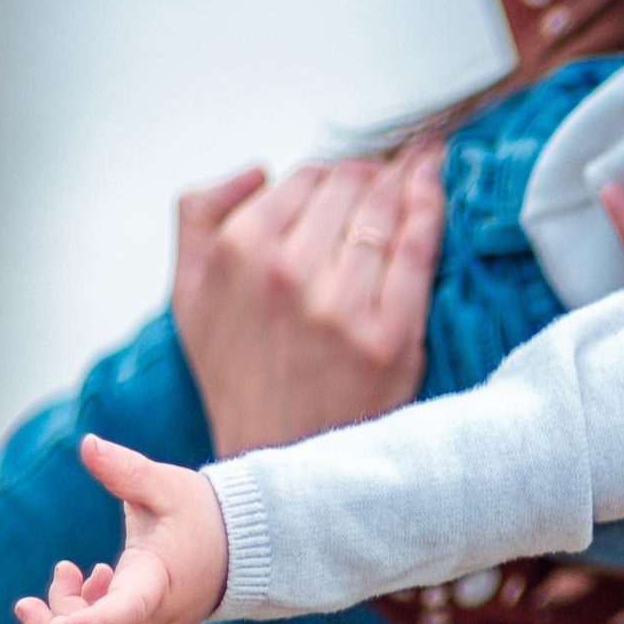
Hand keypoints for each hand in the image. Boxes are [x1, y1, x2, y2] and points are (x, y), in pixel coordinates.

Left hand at [14, 435, 228, 623]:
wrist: (248, 546)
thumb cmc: (206, 514)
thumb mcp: (166, 486)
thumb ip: (125, 469)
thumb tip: (87, 443)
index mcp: (157, 584)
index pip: (124, 612)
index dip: (92, 623)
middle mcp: (156, 619)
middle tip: (22, 605)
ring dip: (69, 614)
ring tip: (67, 570)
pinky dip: (88, 614)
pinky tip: (94, 578)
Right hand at [171, 145, 443, 457]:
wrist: (275, 459)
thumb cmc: (236, 373)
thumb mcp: (188, 295)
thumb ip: (199, 217)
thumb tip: (257, 169)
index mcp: (237, 253)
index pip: (304, 179)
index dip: (332, 174)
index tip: (351, 177)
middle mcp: (286, 273)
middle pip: (348, 187)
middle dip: (371, 174)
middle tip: (389, 173)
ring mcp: (341, 306)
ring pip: (384, 210)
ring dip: (406, 178)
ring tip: (423, 164)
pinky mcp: (389, 337)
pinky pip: (417, 248)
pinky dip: (430, 205)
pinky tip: (435, 183)